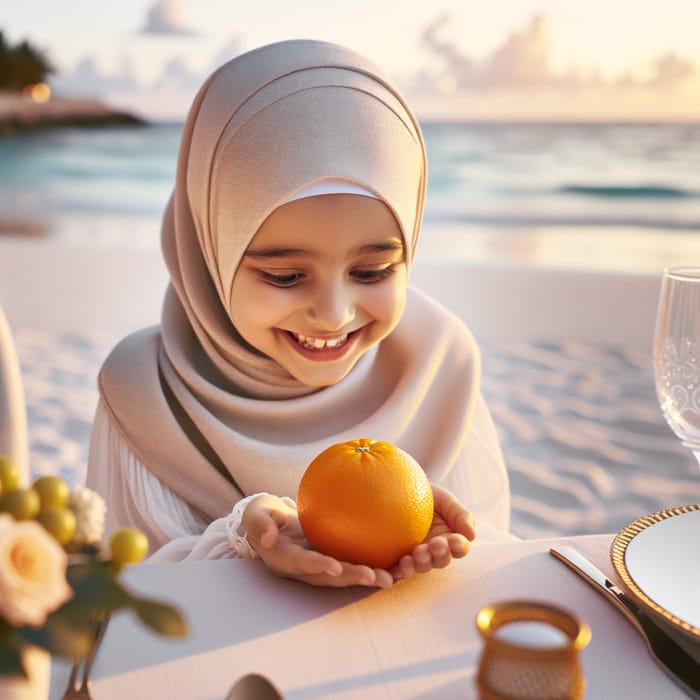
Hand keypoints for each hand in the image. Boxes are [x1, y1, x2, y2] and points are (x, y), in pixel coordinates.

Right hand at [242, 494, 392, 587]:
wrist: (272, 525)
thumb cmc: (264, 516)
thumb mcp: (256, 514)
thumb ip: (260, 523)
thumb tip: (269, 536)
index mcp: (286, 558)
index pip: (303, 563)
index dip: (318, 566)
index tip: (333, 566)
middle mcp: (305, 568)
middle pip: (331, 577)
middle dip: (352, 578)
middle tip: (375, 577)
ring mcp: (320, 567)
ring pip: (345, 575)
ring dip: (367, 578)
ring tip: (392, 578)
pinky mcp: (332, 559)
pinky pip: (352, 563)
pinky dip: (372, 565)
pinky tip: (395, 560)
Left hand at [390, 483, 475, 580]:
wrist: (398, 489)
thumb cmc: (426, 494)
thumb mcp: (446, 500)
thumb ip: (461, 515)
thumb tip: (472, 536)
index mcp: (450, 539)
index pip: (459, 548)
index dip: (459, 546)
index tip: (455, 540)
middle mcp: (434, 552)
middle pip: (441, 560)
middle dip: (439, 554)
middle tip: (435, 545)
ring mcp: (415, 556)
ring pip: (422, 566)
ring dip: (421, 563)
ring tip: (417, 554)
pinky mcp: (397, 558)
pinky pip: (398, 569)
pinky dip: (398, 571)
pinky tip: (397, 568)